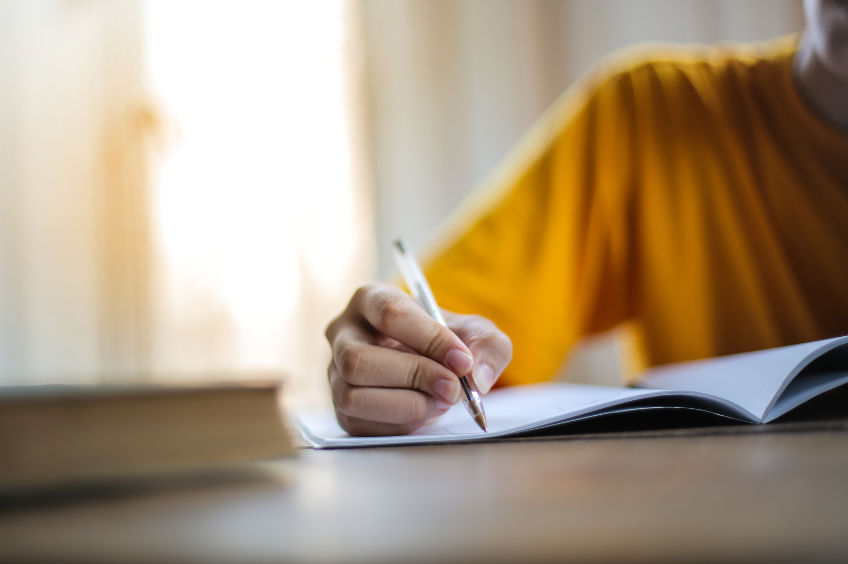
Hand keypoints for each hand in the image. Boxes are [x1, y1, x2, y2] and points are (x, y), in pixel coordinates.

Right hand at [325, 282, 512, 435]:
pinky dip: (398, 424)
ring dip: (405, 406)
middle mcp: (343, 332)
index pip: (389, 313)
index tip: (462, 360)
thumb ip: (488, 346)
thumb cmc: (447, 341)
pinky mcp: (340, 408)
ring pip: (353, 396)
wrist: (432, 366)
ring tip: (440, 402)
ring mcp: (335, 372)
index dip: (428, 339)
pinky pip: (358, 424)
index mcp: (371, 298)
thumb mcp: (476, 333)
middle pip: (359, 359)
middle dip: (412, 378)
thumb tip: (477, 376)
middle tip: (452, 389)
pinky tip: (424, 413)